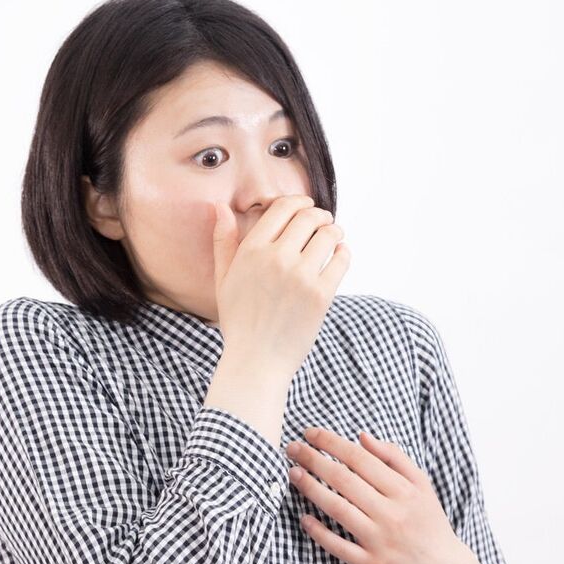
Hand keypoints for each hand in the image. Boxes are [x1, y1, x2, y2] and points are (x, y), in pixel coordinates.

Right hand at [210, 194, 349, 374]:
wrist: (257, 361)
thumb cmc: (240, 321)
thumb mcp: (223, 279)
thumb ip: (223, 241)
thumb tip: (220, 206)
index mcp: (251, 251)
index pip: (282, 208)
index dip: (299, 202)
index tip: (307, 206)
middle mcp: (276, 259)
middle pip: (309, 217)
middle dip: (320, 215)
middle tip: (324, 221)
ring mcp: (301, 276)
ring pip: (328, 234)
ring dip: (334, 231)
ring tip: (334, 235)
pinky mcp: (321, 294)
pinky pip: (341, 259)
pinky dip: (343, 252)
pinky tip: (340, 253)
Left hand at [284, 428, 483, 563]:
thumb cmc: (431, 524)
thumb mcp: (422, 486)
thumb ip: (395, 458)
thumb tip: (362, 437)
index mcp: (404, 490)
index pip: (360, 458)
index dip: (331, 443)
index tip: (310, 433)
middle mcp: (392, 513)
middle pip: (344, 480)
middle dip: (314, 460)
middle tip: (291, 449)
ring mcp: (380, 541)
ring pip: (338, 509)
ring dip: (311, 489)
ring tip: (293, 474)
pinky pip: (339, 547)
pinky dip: (319, 532)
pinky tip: (303, 518)